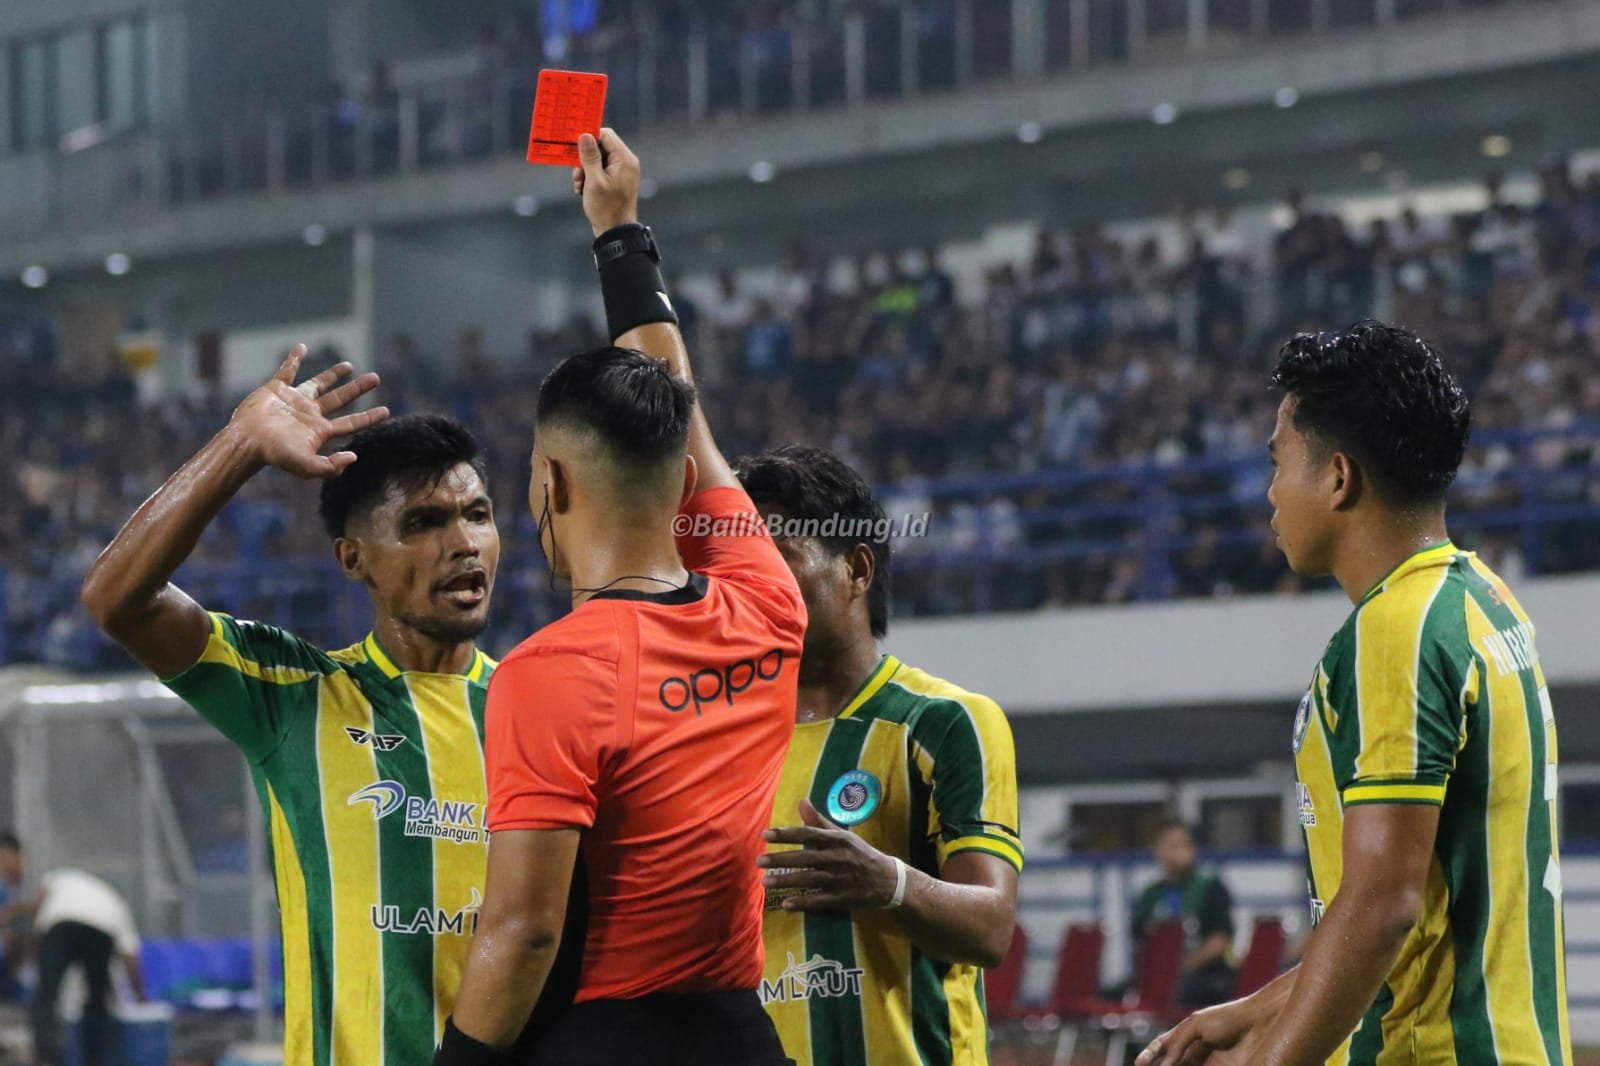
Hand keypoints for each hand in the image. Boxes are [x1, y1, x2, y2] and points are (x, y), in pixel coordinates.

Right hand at [226, 344, 388, 477]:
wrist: (247, 441)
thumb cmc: (275, 455)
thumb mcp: (306, 466)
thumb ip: (330, 466)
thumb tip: (354, 456)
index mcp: (319, 430)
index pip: (351, 423)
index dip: (369, 417)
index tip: (387, 411)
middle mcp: (310, 414)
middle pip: (340, 399)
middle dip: (358, 389)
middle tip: (375, 378)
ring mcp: (294, 400)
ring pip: (319, 383)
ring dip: (333, 374)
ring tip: (349, 366)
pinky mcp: (276, 389)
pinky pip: (287, 370)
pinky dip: (293, 359)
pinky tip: (302, 347)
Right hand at [571, 127, 640, 235]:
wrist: (615, 232)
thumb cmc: (607, 208)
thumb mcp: (594, 180)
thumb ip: (589, 157)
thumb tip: (585, 135)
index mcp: (624, 159)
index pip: (606, 135)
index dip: (589, 137)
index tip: (574, 145)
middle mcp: (625, 163)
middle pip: (599, 147)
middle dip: (584, 159)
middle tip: (577, 174)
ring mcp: (620, 172)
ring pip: (596, 160)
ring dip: (583, 171)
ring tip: (579, 186)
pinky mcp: (614, 181)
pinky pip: (598, 171)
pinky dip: (588, 178)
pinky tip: (581, 190)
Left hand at [757, 798, 900, 910]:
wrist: (889, 880)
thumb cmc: (860, 854)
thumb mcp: (842, 835)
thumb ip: (819, 821)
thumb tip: (801, 801)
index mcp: (837, 840)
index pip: (807, 834)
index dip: (786, 834)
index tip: (765, 834)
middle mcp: (838, 858)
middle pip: (805, 858)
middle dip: (781, 859)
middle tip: (759, 861)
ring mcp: (841, 879)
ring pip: (810, 880)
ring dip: (787, 881)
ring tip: (765, 882)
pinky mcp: (843, 899)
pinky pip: (820, 901)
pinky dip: (803, 903)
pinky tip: (785, 904)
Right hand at [1137, 999, 1259, 1065]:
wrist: (1259, 1024)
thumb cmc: (1228, 1019)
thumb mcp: (1196, 1025)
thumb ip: (1178, 1043)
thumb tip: (1165, 1063)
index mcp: (1187, 1036)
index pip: (1163, 1048)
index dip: (1150, 1056)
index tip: (1138, 1064)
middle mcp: (1196, 1052)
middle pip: (1172, 1065)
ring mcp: (1210, 1065)